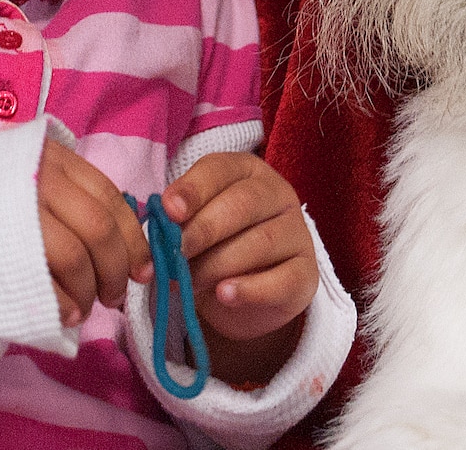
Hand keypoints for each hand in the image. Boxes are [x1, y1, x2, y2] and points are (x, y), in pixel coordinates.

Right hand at [36, 138, 150, 327]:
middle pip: (98, 229)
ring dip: (89, 291)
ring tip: (85, 307)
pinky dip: (63, 303)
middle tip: (116, 296)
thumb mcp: (32, 176)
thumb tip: (128, 242)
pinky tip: (65, 312)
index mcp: (51, 159)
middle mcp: (35, 179)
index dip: (134, 238)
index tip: (143, 268)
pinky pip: (43, 281)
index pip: (110, 198)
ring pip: (74, 257)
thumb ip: (73, 197)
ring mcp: (13, 213)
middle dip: (116, 270)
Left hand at [161, 153, 317, 386]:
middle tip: (176, 252)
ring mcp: (297, 233)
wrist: (244, 296)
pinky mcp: (306, 274)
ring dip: (219, 264)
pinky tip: (224, 294)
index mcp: (246, 171)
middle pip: (243, 203)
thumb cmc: (213, 247)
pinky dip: (250, 290)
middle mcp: (277, 195)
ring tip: (191, 282)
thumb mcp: (193, 227)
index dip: (193, 189)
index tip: (169, 210)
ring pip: (261, 242)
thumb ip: (179, 221)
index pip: (220, 169)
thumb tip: (159, 225)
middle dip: (204, 228)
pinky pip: (282, 280)